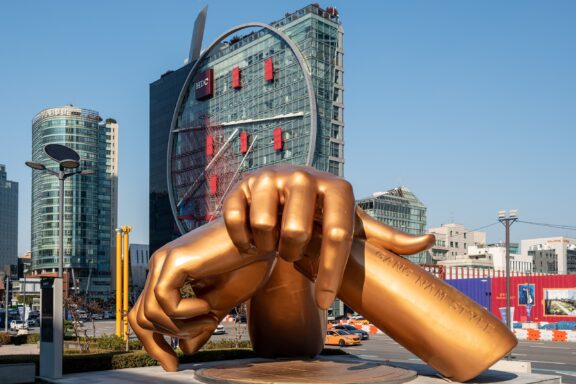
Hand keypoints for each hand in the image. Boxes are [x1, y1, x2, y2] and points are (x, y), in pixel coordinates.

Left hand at [128, 219, 275, 370]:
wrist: (262, 239)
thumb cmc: (246, 264)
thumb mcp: (221, 303)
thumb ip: (201, 325)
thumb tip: (186, 349)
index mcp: (169, 274)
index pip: (146, 314)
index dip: (155, 343)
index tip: (173, 364)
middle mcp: (161, 266)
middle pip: (139, 316)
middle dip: (156, 345)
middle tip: (176, 362)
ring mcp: (165, 261)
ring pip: (150, 312)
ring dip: (180, 327)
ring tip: (208, 318)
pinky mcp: (175, 259)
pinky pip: (164, 299)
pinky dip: (184, 312)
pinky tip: (206, 306)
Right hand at [222, 165, 433, 308]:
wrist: (284, 200)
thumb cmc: (325, 218)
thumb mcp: (354, 227)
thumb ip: (389, 238)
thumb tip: (430, 240)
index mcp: (338, 187)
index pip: (338, 235)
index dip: (331, 273)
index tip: (326, 302)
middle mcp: (305, 175)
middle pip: (297, 233)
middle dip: (295, 256)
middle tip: (294, 253)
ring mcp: (271, 177)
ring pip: (266, 227)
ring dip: (270, 246)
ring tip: (275, 242)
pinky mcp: (241, 184)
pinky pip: (238, 222)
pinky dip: (244, 240)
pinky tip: (254, 237)